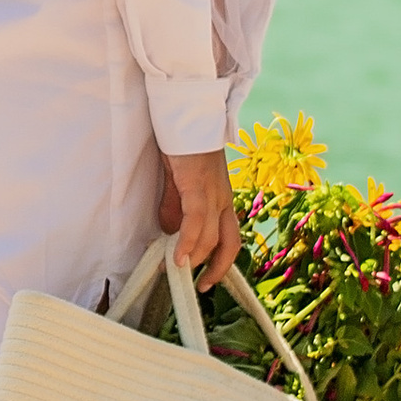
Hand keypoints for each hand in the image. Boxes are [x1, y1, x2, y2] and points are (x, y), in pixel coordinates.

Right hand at [160, 152, 238, 288]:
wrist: (185, 113)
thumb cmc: (182, 145)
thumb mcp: (180, 183)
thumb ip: (176, 208)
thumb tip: (170, 233)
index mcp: (221, 199)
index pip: (230, 238)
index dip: (222, 262)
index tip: (207, 280)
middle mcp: (223, 199)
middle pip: (229, 244)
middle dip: (216, 270)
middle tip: (199, 286)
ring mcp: (213, 193)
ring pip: (212, 236)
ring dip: (196, 258)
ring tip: (178, 272)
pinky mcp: (198, 185)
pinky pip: (197, 220)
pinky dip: (188, 241)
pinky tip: (177, 256)